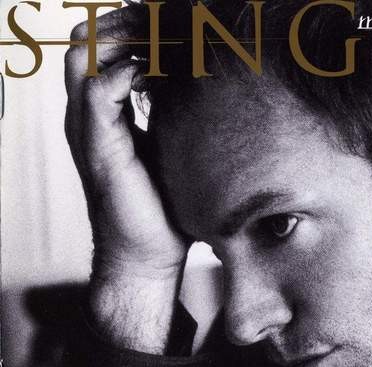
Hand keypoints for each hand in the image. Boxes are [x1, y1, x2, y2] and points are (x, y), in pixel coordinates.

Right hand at [65, 6, 187, 352]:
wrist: (148, 253)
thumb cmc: (164, 207)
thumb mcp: (170, 151)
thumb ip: (172, 117)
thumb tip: (202, 92)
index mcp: (104, 115)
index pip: (102, 49)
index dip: (131, 27)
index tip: (171, 24)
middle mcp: (89, 115)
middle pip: (86, 41)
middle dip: (124, 23)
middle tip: (165, 23)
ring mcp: (88, 128)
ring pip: (84, 54)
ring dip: (124, 38)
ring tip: (164, 40)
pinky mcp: (97, 146)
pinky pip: (100, 88)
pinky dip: (129, 70)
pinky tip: (160, 73)